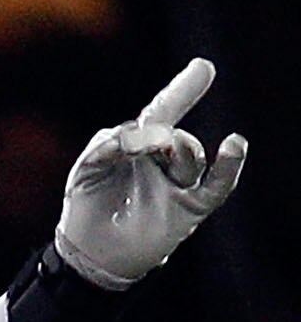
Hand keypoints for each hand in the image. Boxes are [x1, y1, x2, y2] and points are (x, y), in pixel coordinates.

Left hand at [56, 57, 247, 288]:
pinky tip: (234, 146)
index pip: (162, 112)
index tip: (205, 68)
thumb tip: (132, 135)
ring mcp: (178, 183)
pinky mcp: (190, 208)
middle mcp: (163, 160)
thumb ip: (105, 146)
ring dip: (181, 151)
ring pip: (191, 157)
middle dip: (163, 135)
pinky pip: (217, 186)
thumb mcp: (86, 169)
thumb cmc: (87, 206)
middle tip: (148, 142)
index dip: (182, 90)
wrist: (90, 254)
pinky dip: (228, 167)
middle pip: (176, 135)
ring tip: (164, 154)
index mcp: (138, 145)